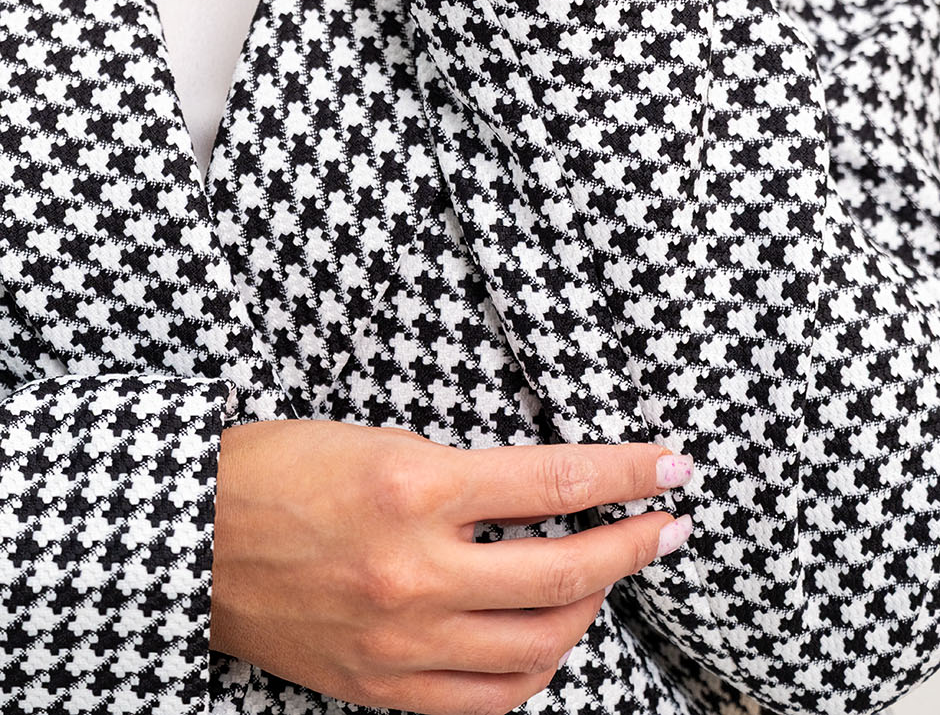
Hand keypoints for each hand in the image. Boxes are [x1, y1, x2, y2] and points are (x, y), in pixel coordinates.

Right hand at [209, 419, 693, 714]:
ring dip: (592, 608)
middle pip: (565, 571)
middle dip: (635, 545)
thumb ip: (461, 473)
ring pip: (538, 645)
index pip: (555, 482)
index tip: (672, 465)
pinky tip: (552, 638)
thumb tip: (541, 493)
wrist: (193, 537)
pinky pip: (487, 699)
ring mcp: (401, 640)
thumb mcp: (379, 440)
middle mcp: (416, 570)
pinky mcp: (381, 687)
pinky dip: (536, 669)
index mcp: (415, 488)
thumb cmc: (279, 469)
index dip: (628, 471)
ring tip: (609, 576)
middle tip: (669, 525)